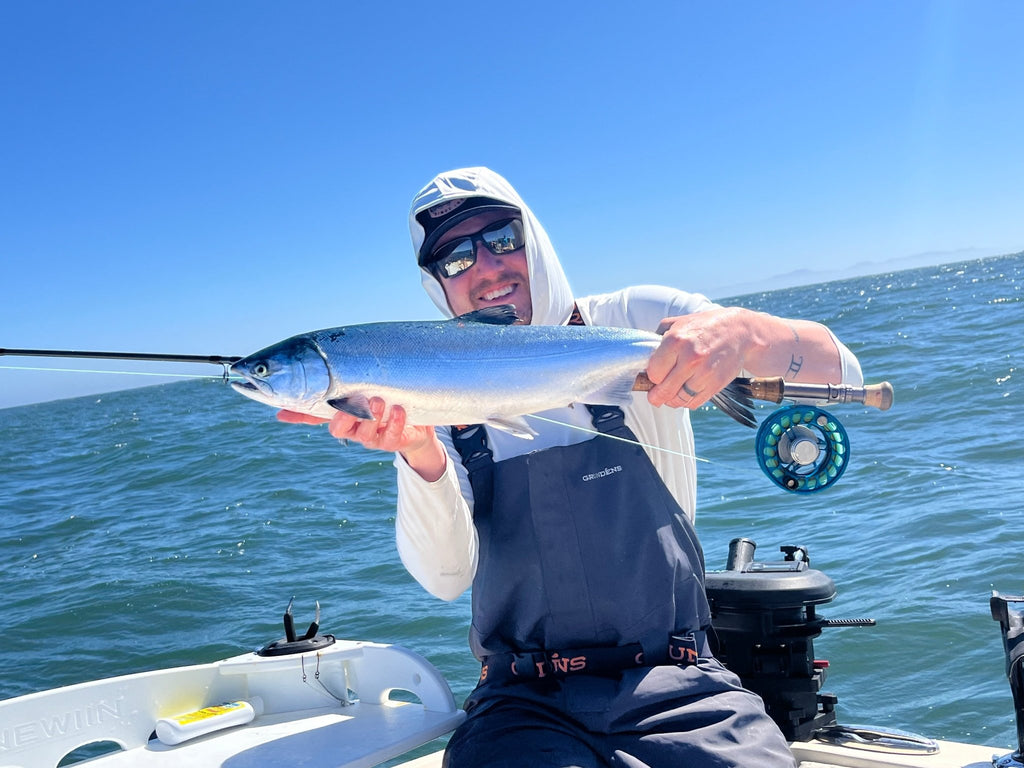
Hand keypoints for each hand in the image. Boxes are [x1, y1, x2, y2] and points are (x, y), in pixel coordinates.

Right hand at [277, 398, 445, 480]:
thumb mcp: (361, 395)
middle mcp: (354, 429)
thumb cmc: (384, 404)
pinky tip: (399, 409)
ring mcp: (372, 438)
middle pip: (339, 430)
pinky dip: (395, 422)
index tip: (285, 411)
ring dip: (373, 416)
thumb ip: (337, 394)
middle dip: (346, 416)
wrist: (416, 423)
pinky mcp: (391, 442)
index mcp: (342, 417)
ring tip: (380, 400)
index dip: (300, 415)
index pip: (315, 417)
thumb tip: (285, 404)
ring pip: (365, 434)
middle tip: (360, 397)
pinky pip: (390, 437)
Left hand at [645, 308, 751, 407]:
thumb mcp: (679, 322)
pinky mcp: (715, 384)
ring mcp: (704, 373)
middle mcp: (690, 358)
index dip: (652, 376)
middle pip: (663, 390)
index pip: (653, 372)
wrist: (740, 332)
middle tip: (654, 395)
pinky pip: (693, 403)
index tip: (655, 375)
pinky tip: (685, 393)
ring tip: (670, 395)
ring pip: (678, 400)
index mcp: (676, 341)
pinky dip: (686, 402)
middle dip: (656, 395)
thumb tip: (643, 356)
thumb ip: (658, 337)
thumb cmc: (706, 326)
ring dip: (671, 400)